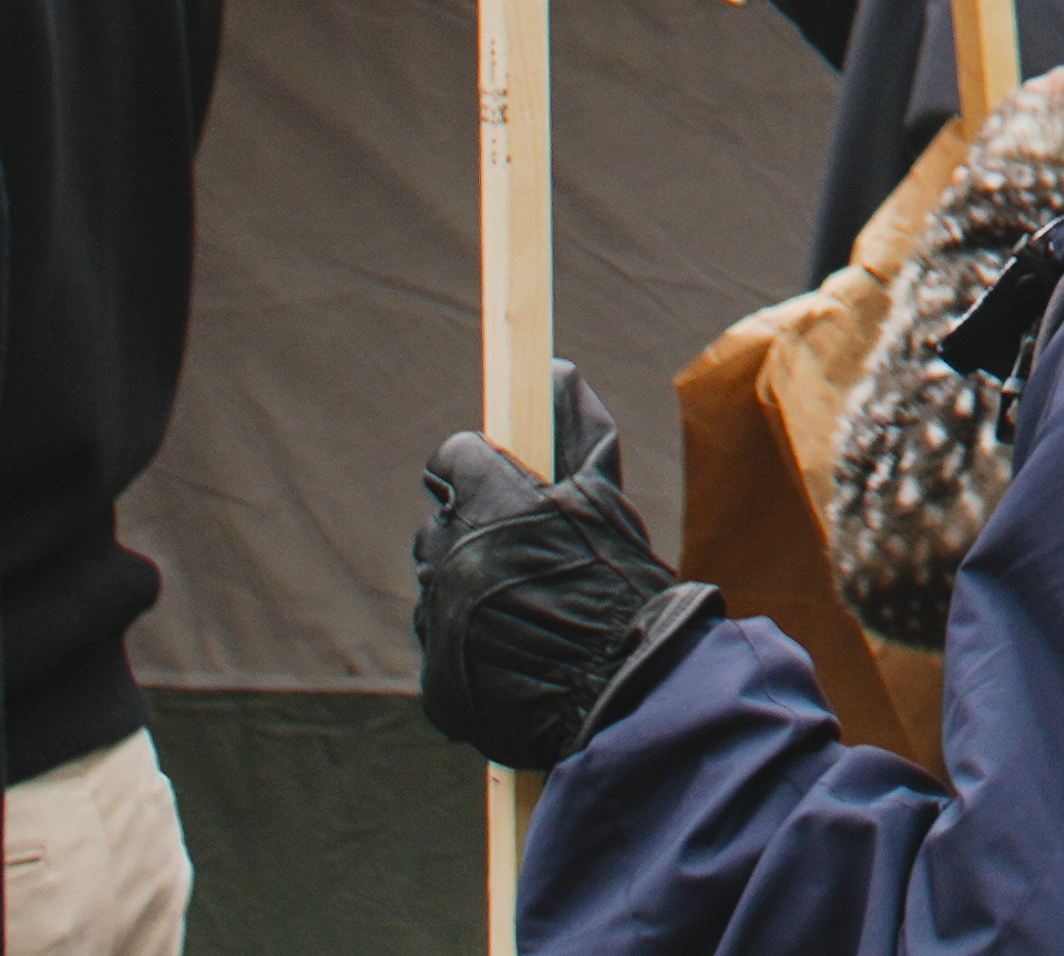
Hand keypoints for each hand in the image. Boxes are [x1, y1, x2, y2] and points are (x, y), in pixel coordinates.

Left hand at [413, 400, 707, 770]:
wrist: (627, 695)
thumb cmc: (622, 588)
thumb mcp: (604, 501)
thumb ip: (575, 431)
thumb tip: (556, 368)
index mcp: (488, 503)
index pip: (452, 458)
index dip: (482, 469)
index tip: (509, 484)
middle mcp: (450, 558)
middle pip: (442, 525)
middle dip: (477, 533)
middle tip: (530, 557)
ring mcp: (438, 623)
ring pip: (441, 586)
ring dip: (472, 590)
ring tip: (530, 613)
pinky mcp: (436, 683)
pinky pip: (444, 647)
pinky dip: (472, 648)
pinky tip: (518, 655)